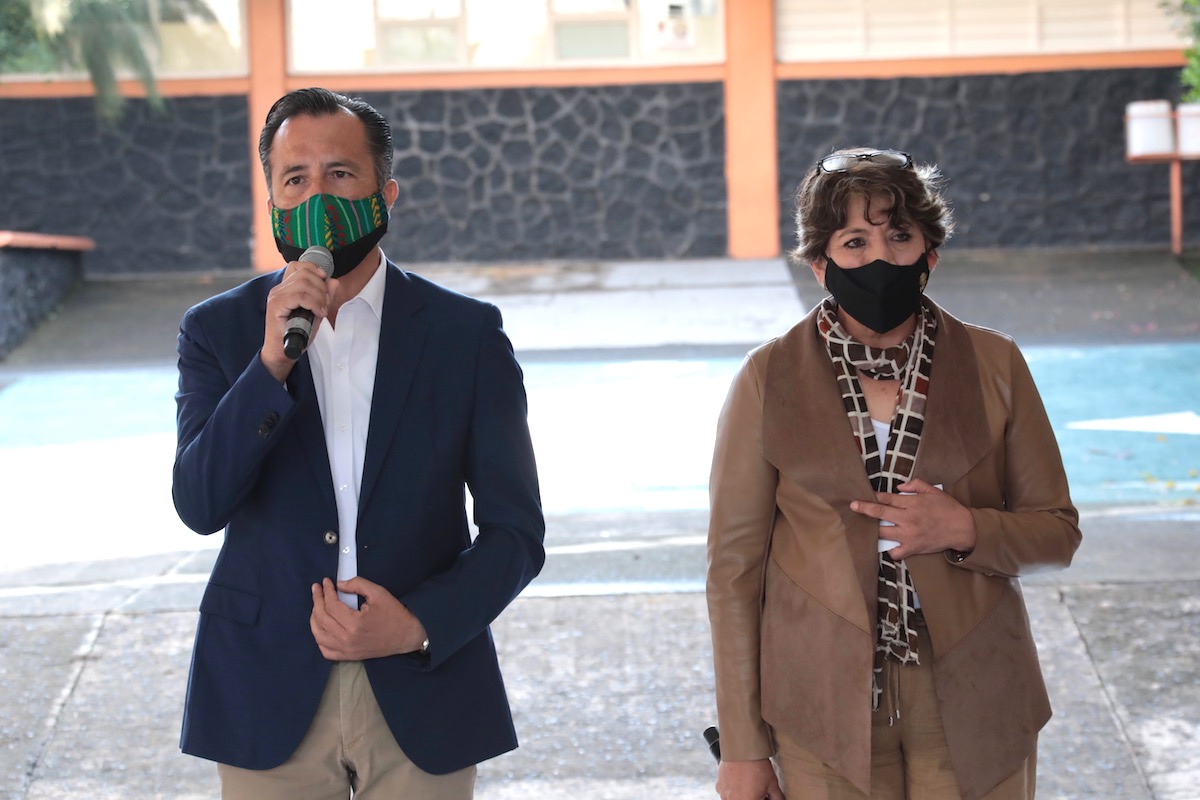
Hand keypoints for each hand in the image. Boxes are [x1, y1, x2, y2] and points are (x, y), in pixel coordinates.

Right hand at [261, 260, 338, 381]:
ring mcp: (276, 296)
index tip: (325, 280)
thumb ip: (324, 297)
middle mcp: (279, 289)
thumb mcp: (316, 312)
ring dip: (319, 297)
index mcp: (286, 288)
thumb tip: (334, 281)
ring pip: (304, 284)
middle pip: (305, 274)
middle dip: (322, 288)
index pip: (298, 265)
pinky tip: (316, 313)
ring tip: (321, 310)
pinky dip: (313, 303)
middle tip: (325, 304)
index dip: (314, 269)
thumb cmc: (298, 333)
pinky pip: (299, 296)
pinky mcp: (276, 306)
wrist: (284, 352)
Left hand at [309, 577, 427, 660]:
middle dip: (317, 600)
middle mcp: (347, 640)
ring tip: (317, 605)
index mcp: (354, 624)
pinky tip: (321, 627)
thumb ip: (357, 584)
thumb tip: (338, 585)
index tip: (326, 581)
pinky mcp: (349, 656)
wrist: (408, 635)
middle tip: (317, 588)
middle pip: (322, 619)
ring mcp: (347, 650)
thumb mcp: (378, 592)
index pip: (331, 605)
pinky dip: (319, 639)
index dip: (326, 591)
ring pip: (319, 636)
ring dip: (314, 619)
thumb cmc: (394, 613)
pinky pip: (326, 651)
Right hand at [715, 759, 784, 799]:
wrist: (742, 748)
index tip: (766, 796)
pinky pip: (727, 792)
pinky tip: (741, 780)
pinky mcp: (719, 786)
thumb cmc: (756, 766)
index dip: (764, 799)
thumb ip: (777, 798)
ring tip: (750, 783)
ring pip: (736, 798)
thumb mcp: (772, 784)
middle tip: (760, 790)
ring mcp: (724, 794)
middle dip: (754, 798)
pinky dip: (734, 789)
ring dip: (743, 795)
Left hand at [849, 478, 975, 559]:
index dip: (875, 497)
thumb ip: (915, 485)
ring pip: (882, 533)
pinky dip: (891, 550)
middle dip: (864, 509)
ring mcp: (909, 534)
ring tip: (866, 527)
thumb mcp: (933, 490)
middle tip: (853, 506)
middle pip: (879, 513)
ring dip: (873, 529)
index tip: (866, 496)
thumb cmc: (948, 508)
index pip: (887, 499)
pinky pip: (895, 552)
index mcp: (912, 503)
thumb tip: (899, 486)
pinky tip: (889, 545)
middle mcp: (907, 518)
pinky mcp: (913, 548)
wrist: (963, 528)